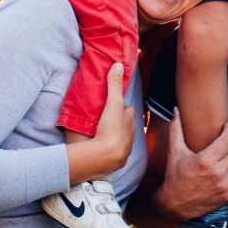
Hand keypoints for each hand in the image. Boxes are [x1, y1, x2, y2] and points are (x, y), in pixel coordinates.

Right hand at [67, 63, 134, 182]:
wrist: (104, 158)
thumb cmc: (111, 130)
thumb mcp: (112, 104)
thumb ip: (114, 85)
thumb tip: (119, 65)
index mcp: (131, 122)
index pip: (127, 110)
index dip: (120, 106)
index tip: (111, 103)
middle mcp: (130, 137)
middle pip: (123, 125)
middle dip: (116, 121)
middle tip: (102, 117)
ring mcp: (123, 150)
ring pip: (119, 139)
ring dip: (111, 135)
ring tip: (97, 131)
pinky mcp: (114, 162)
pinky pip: (111, 153)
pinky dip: (106, 149)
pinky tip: (96, 147)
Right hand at [157, 109, 227, 221]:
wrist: (175, 205)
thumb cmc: (175, 176)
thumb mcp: (174, 152)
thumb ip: (175, 129)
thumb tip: (176, 110)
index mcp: (205, 161)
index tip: (226, 127)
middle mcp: (218, 174)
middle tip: (225, 141)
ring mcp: (225, 186)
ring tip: (226, 155)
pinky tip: (227, 169)